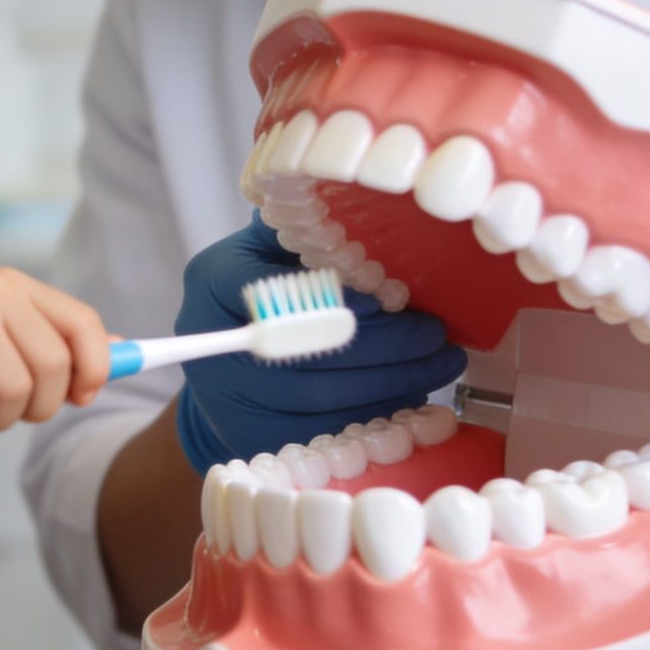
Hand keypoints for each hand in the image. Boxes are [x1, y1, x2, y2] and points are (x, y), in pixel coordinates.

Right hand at [175, 217, 467, 469]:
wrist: (226, 368)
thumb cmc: (267, 291)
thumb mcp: (273, 246)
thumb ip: (309, 229)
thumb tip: (376, 210)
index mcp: (212, 281)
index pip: (272, 288)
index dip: (332, 298)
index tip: (386, 297)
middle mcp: (209, 344)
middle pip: (304, 354)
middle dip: (382, 346)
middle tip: (436, 335)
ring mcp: (227, 401)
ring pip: (319, 400)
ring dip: (391, 383)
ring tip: (440, 362)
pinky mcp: (253, 440)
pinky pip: (323, 435)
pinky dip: (373, 417)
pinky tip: (414, 397)